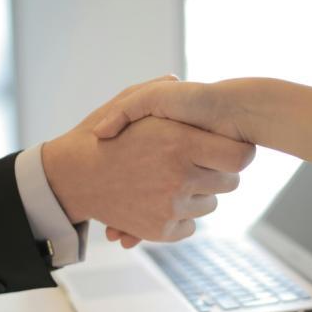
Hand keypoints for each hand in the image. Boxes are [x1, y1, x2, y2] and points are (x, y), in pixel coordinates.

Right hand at [42, 80, 255, 244]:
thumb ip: (159, 90)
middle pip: (229, 183)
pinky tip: (162, 201)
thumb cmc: (101, 135)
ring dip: (197, 195)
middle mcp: (180, 177)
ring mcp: (170, 207)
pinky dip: (180, 217)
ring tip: (171, 180)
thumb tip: (179, 81)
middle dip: (216, 173)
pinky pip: (189, 225)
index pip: (240, 157)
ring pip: (209, 205)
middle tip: (197, 164)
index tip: (227, 150)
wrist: (72, 176)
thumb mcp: (128, 101)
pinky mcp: (160, 230)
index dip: (238, 152)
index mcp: (180, 143)